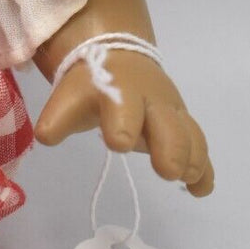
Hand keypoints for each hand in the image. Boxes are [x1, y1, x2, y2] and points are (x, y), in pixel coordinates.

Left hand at [34, 49, 213, 196]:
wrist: (119, 58)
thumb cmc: (92, 86)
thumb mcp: (70, 97)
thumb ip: (57, 118)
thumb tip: (46, 136)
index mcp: (120, 91)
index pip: (124, 107)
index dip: (123, 124)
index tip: (118, 144)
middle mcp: (152, 101)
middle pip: (169, 124)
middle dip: (171, 147)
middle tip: (166, 171)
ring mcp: (172, 113)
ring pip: (190, 135)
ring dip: (192, 158)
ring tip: (185, 178)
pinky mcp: (184, 125)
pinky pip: (199, 145)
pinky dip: (203, 168)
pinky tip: (200, 190)